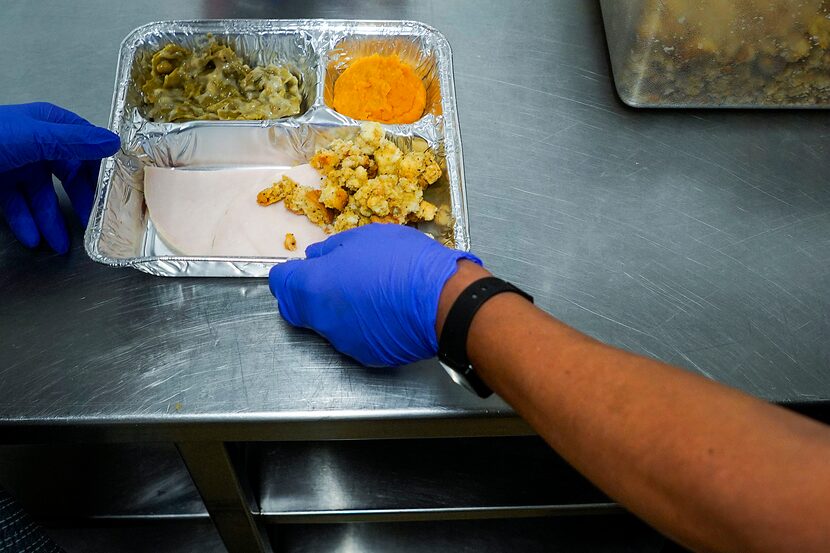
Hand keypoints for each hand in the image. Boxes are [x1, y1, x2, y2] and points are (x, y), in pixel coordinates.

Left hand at [0, 102, 119, 252]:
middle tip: (92, 221)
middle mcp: (33, 143)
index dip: (101, 167)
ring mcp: (13, 164)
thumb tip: (113, 142)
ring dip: (50, 220)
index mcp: (46, 125)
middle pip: (66, 174)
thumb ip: (73, 142)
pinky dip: (25, 222)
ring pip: (41, 195)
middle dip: (78, 201)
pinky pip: (16, 205)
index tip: (117, 189)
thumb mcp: (33, 138)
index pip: (85, 145)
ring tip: (60, 243)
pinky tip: (33, 237)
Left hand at [269, 223, 481, 366]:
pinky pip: (355, 337)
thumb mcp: (364, 238)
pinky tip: (386, 310)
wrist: (444, 302)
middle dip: (311, 293)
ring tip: (372, 291)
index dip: (289, 273)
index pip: (281, 284)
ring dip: (340, 308)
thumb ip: (332, 250)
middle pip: (301, 308)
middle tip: (338, 277)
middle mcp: (322, 320)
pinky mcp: (367, 356)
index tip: (303, 267)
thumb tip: (317, 258)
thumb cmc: (404, 262)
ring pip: (329, 323)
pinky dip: (362, 324)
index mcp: (315, 287)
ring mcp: (344, 342)